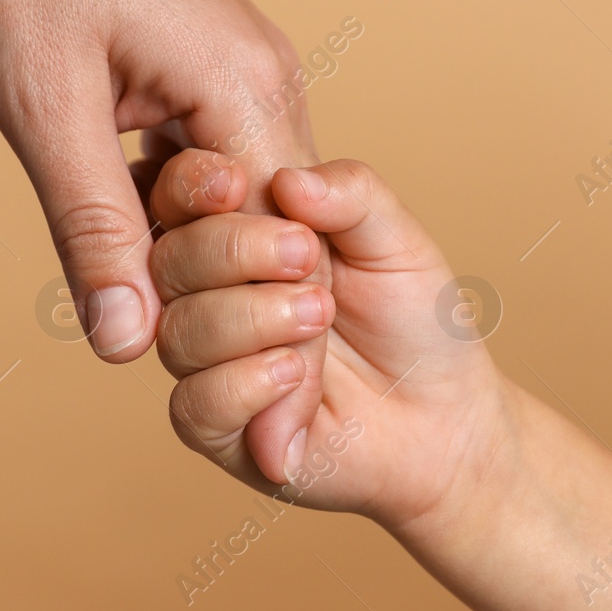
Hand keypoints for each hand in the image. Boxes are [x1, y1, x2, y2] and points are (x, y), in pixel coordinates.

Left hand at [0, 0, 331, 472]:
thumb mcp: (46, 107)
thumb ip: (93, 230)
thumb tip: (128, 343)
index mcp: (248, 90)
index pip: (282, 247)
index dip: (249, 329)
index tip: (221, 404)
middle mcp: (265, 78)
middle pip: (264, 227)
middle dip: (212, 293)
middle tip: (141, 343)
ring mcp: (236, 64)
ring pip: (228, 195)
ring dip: (181, 248)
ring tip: (124, 298)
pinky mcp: (199, 56)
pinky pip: (200, 155)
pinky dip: (163, 200)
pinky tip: (114, 225)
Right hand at [145, 148, 509, 522]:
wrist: (443, 413)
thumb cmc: (412, 319)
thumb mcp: (395, 239)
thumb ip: (351, 194)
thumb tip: (287, 180)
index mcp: (238, 235)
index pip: (176, 197)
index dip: (191, 186)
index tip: (237, 185)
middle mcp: (209, 296)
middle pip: (168, 261)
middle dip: (233, 251)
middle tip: (306, 258)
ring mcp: (207, 364)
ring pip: (179, 332)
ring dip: (252, 320)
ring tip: (318, 317)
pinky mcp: (218, 430)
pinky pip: (194, 404)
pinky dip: (246, 385)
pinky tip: (295, 376)